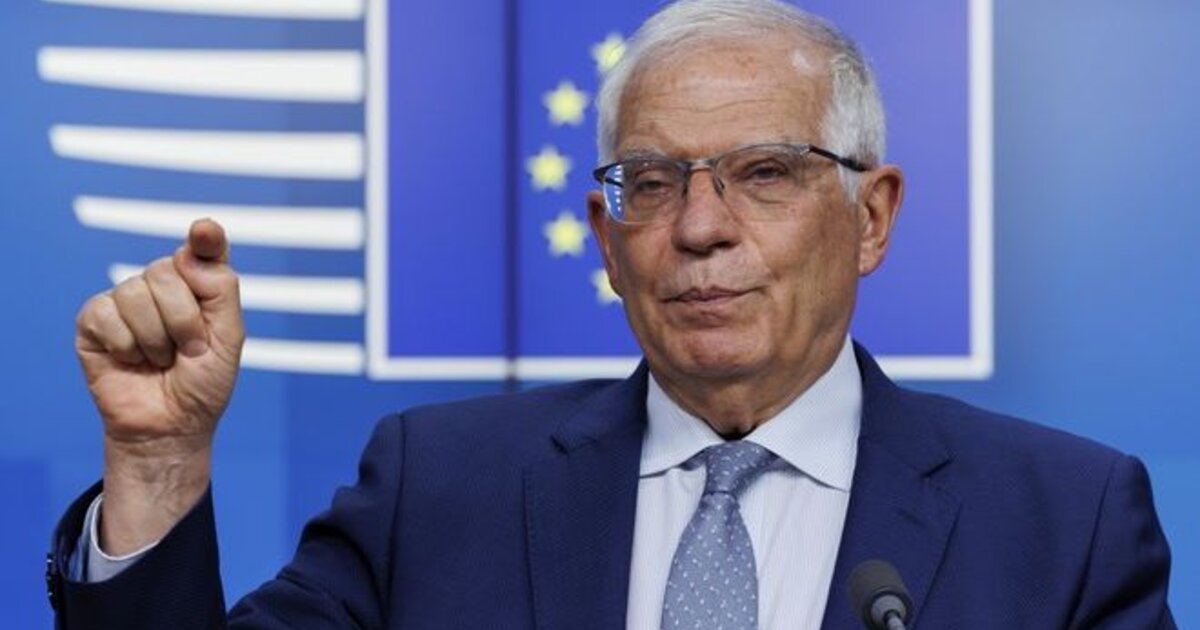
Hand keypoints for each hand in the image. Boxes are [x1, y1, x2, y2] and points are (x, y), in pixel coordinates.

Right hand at [75, 219, 243, 553]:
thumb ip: (220, 291)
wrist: (171, 426)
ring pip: (136, 293)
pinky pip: (106, 313)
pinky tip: (131, 360)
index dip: (205, 237)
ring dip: (155, 338)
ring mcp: (126, 300)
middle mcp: (163, 285)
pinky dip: (125, 345)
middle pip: (167, 271)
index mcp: (201, 286)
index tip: (206, 231)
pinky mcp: (94, 320)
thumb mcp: (228, 339)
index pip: (203, 250)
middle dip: (184, 320)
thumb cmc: (203, 383)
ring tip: (161, 359)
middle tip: (188, 351)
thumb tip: (189, 252)